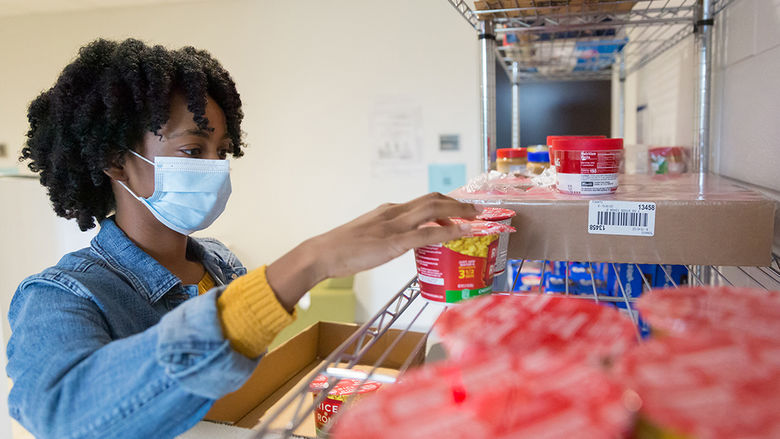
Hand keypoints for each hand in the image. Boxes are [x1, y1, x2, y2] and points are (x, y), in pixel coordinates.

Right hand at [266, 193, 479, 311]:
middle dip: (459, 202)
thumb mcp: (369, 237)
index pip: (423, 201)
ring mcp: (395, 225)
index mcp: (388, 211)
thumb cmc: (342, 250)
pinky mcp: (395, 241)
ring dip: (460, 211)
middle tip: (478, 208)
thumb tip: (404, 244)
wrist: (323, 253)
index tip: (462, 208)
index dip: (446, 203)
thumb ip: (387, 236)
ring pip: (435, 209)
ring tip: (478, 216)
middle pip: (434, 199)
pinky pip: (428, 232)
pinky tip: (464, 231)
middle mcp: (395, 212)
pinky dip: (450, 230)